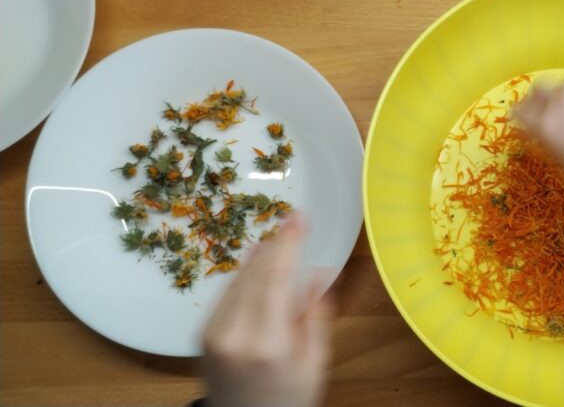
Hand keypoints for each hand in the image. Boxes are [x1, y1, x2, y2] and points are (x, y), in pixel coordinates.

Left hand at [202, 214, 333, 406]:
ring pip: (239, 279)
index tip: (300, 217)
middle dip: (276, 243)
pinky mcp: (203, 332)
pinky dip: (245, 273)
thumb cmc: (288, 398)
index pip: (276, 278)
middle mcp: (234, 333)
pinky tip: (259, 261)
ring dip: (260, 255)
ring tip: (279, 236)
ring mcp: (214, 332)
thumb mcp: (314, 363)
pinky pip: (227, 292)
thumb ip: (315, 316)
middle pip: (255, 273)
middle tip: (293, 220)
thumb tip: (318, 273)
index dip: (289, 243)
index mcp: (268, 343)